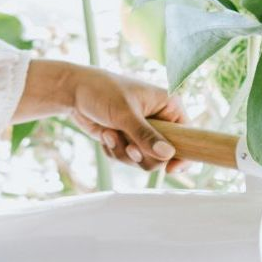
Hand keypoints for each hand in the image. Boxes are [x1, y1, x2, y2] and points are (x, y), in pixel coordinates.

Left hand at [21, 62, 188, 172]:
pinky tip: (105, 134)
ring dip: (123, 151)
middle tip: (128, 146)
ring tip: (110, 133)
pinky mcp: (127, 139)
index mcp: (168, 106)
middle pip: (163, 155)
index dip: (182, 154)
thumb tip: (168, 155)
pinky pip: (127, 159)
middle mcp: (159, 120)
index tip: (171, 170)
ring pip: (143, 159)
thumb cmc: (102, 91)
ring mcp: (143, 131)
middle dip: (141, 154)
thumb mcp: (125, 114)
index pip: (187, 135)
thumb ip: (146, 135)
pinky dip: (114, 151)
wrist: (73, 91)